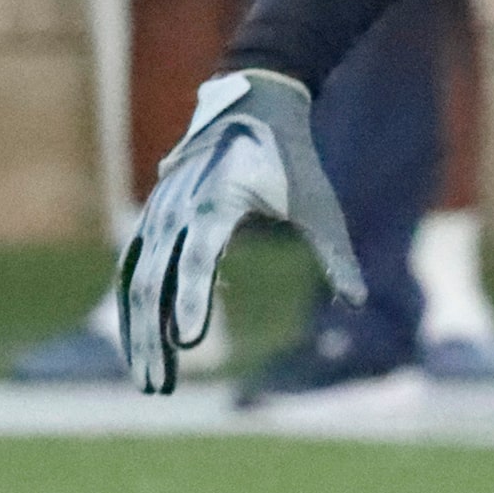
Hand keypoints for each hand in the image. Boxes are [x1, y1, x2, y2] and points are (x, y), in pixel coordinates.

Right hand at [117, 70, 363, 394]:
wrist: (255, 103)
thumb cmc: (292, 157)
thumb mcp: (319, 203)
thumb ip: (335, 254)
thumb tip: (360, 301)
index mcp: (216, 202)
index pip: (197, 260)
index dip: (192, 301)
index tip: (191, 343)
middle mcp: (177, 209)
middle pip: (151, 283)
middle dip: (151, 340)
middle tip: (161, 389)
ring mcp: (158, 212)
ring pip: (134, 281)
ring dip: (136, 332)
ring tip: (151, 379)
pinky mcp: (153, 216)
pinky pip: (133, 268)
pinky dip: (134, 307)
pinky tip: (143, 343)